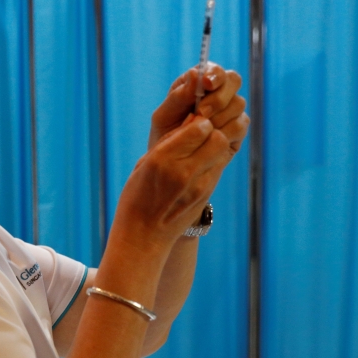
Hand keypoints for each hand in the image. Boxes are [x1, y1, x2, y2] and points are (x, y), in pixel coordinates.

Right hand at [114, 114, 235, 256]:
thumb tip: (191, 121)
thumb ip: (168, 143)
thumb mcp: (144, 164)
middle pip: (216, 138)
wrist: (143, 235)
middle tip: (198, 136)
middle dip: (210, 131)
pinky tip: (199, 164)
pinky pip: (218, 166)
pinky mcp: (207, 194)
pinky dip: (212, 160)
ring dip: (213, 145)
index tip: (190, 124)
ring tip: (198, 149)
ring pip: (221, 151)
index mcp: (161, 159)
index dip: (198, 122)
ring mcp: (199, 185)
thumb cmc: (136, 197)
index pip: (198, 128)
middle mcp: (183, 171)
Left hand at [149, 63, 249, 152]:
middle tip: (201, 113)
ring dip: (219, 116)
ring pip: (238, 104)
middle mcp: (219, 92)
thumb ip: (180, 95)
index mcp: (199, 82)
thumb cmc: (165, 133)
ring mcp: (231, 110)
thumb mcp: (164, 114)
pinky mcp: (237, 128)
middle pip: (233, 81)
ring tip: (200, 128)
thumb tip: (195, 74)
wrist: (171, 160)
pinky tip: (210, 137)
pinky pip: (240, 125)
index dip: (215, 75)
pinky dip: (225, 131)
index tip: (206, 84)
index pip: (216, 70)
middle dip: (218, 97)